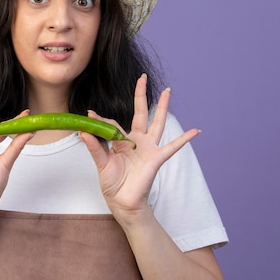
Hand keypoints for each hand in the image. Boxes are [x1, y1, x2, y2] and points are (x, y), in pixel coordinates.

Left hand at [81, 74, 199, 226]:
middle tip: (142, 78)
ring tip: (168, 91)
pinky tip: (196, 131)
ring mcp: (148, 148)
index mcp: (122, 141)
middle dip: (141, 95)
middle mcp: (137, 141)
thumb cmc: (112, 183)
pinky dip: (185, 139)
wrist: (122, 202)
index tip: (90, 114)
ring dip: (162, 107)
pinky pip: (173, 147)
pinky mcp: (156, 158)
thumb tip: (83, 130)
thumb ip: (95, 147)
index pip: (113, 124)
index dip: (101, 120)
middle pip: (141, 113)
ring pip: (157, 122)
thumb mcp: (101, 163)